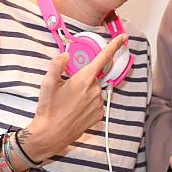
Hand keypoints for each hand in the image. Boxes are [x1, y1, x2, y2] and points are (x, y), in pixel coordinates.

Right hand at [20, 33, 127, 161]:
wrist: (50, 134)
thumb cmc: (49, 108)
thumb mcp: (48, 82)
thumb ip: (57, 63)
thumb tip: (66, 56)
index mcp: (85, 78)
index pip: (103, 57)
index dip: (114, 45)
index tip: (123, 37)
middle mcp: (96, 90)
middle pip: (94, 75)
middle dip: (83, 78)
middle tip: (68, 88)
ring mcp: (99, 103)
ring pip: (94, 89)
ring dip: (85, 90)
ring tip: (69, 101)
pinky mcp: (99, 114)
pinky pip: (96, 102)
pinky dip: (87, 102)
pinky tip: (75, 108)